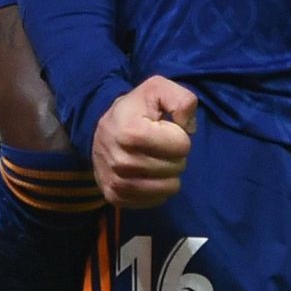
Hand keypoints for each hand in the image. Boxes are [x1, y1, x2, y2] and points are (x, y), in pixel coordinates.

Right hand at [92, 76, 197, 208]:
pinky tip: (151, 174)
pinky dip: (159, 189)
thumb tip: (188, 127)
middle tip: (161, 145)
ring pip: (168, 188)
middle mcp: (121, 161)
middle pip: (176, 167)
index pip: (181, 146)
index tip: (164, 129)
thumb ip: (182, 100)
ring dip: (169, 173)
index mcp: (131, 133)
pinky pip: (154, 201)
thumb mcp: (159, 89)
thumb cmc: (136, 108)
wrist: (102, 129)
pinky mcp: (114, 197)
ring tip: (157, 159)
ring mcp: (116, 182)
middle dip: (176, 155)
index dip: (179, 135)